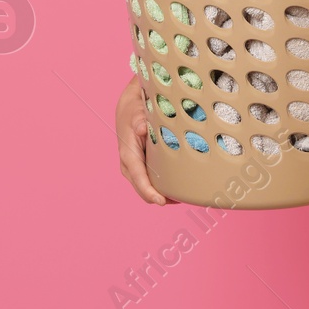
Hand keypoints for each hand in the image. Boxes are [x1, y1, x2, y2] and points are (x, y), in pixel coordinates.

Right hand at [116, 74, 169, 204]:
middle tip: (180, 200)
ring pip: (146, 186)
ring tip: (181, 196)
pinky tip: (176, 186)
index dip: (148, 191)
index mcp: (128, 153)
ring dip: (161, 193)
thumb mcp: (136, 110)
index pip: (137, 176)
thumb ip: (139, 119)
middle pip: (142, 188)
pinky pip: (150, 180)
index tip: (161, 201)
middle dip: (158, 197)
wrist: (128, 107)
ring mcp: (134, 166)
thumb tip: (140, 127)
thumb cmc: (134, 109)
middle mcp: (129, 164)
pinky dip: (161, 185)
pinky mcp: (141, 165)